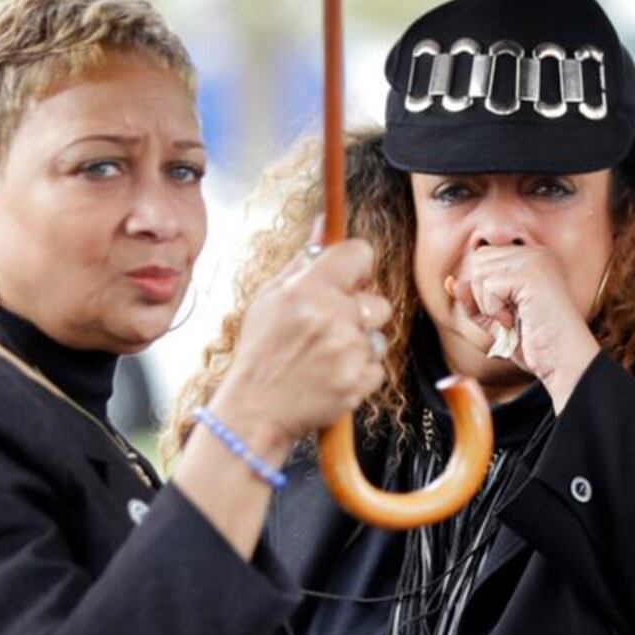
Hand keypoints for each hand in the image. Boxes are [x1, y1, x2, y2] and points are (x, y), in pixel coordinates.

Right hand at [210, 232, 391, 460]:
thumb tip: (324, 224)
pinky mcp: (359, 381)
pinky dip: (359, 373)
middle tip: (329, 329)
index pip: (361, 254)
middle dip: (359, 315)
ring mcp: (348, 351)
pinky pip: (377, 367)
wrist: (256, 410)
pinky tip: (331, 376)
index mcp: (308, 290)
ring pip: (379, 337)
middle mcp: (332, 317)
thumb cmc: (261, 352)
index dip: (358, 266)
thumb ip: (302, 261)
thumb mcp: (269, 298)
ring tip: (326, 356)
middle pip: (378, 302)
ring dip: (359, 345)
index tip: (349, 279)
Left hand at [449, 245, 600, 409]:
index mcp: (532, 259)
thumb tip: (451, 282)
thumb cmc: (537, 344)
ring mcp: (535, 261)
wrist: (563, 362)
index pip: (483, 260)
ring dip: (489, 304)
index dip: (482, 292)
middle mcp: (535, 253)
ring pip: (480, 272)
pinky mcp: (531, 274)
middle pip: (478, 262)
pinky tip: (516, 320)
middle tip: (509, 318)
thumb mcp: (496, 319)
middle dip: (483, 297)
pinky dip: (495, 310)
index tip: (506, 315)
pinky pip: (489, 286)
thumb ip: (474, 300)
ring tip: (514, 319)